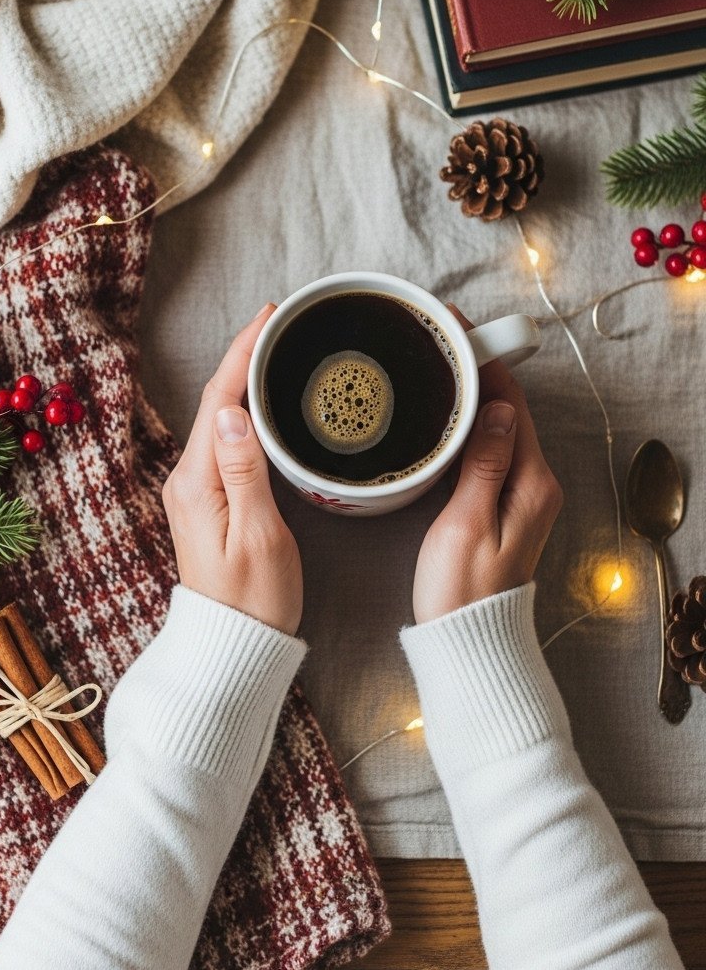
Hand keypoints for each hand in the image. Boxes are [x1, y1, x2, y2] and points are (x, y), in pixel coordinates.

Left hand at [162, 305, 302, 634]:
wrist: (234, 647)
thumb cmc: (255, 601)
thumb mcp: (258, 535)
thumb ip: (245, 471)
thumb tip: (232, 413)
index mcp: (199, 483)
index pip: (220, 400)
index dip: (244, 353)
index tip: (269, 318)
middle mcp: (188, 481)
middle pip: (216, 403)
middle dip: (245, 357)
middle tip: (280, 324)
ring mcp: (196, 492)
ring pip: (220, 421)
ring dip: (245, 382)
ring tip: (275, 351)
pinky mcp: (208, 503)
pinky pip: (225, 443)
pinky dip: (245, 413)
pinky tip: (264, 404)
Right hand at [412, 307, 561, 623]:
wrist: (467, 640)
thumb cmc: (462, 590)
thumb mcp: (467, 521)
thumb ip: (485, 462)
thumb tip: (498, 406)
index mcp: (532, 482)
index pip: (512, 403)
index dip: (484, 362)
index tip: (454, 329)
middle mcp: (535, 484)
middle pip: (508, 410)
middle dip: (476, 371)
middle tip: (436, 338)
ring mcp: (521, 495)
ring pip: (498, 428)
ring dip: (471, 396)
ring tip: (434, 365)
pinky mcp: (502, 506)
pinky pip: (489, 451)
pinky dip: (468, 426)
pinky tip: (441, 417)